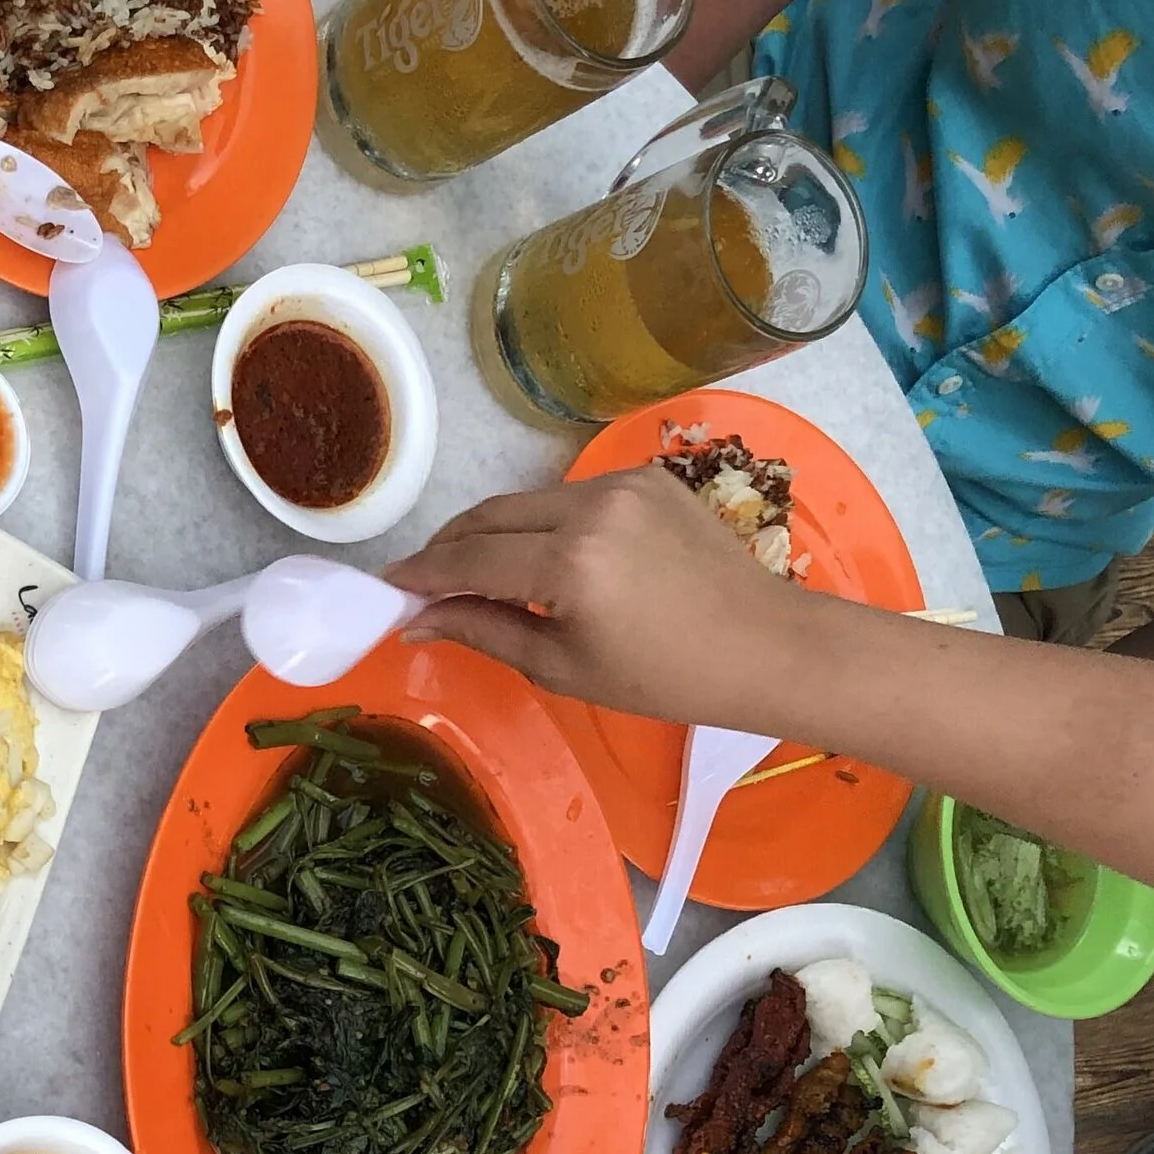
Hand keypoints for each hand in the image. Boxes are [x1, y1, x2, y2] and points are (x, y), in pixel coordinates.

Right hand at [386, 469, 817, 728]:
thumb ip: (483, 632)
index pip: (469, 559)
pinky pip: (569, 495)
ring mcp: (620, 484)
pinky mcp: (645, 475)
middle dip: (449, 546)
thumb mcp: (563, 667)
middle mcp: (590, 508)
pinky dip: (542, 522)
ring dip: (493, 533)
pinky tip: (543, 558)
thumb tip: (416, 619)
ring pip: (526, 501)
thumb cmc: (665, 678)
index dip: (421, 574)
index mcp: (570, 564)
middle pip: (489, 516)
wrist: (764, 646)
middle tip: (424, 581)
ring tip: (478, 572)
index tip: (388, 588)